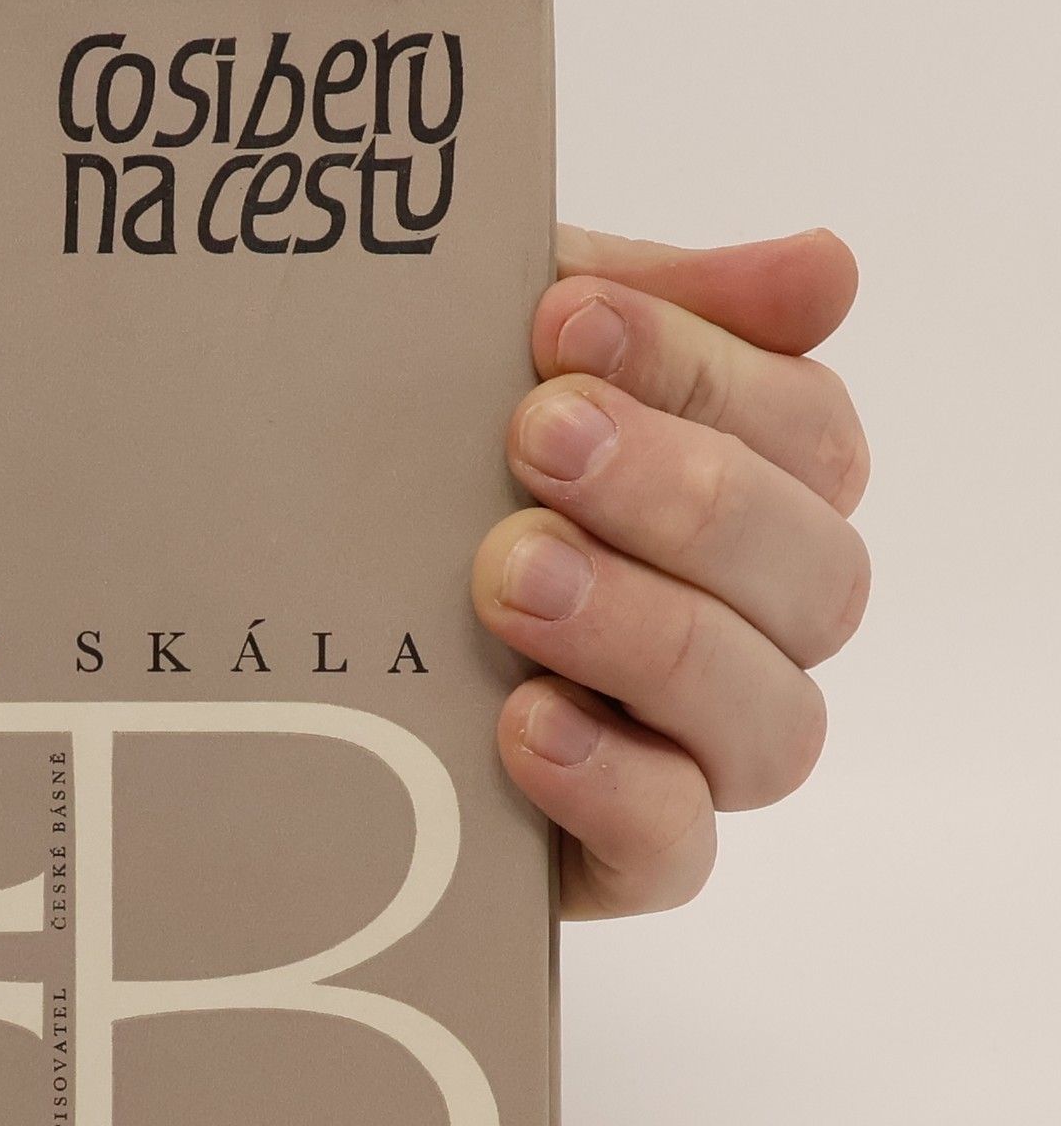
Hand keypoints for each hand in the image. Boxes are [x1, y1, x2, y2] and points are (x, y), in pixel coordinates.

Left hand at [472, 224, 869, 917]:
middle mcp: (752, 630)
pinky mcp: (622, 856)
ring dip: (649, 635)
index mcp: (753, 497)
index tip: (562, 322)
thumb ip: (645, 308)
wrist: (300, 640)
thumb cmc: (428, 482)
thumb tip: (825, 268)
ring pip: (772, 722)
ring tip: (513, 579)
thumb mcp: (498, 364)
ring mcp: (694, 752)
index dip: (703, 369)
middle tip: (537, 440)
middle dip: (686, 496)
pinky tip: (524, 723)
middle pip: (819, 576)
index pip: (806, 431)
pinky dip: (615, 785)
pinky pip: (675, 850)